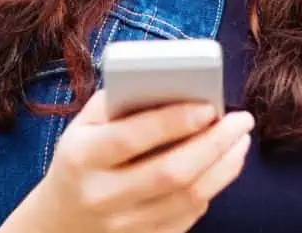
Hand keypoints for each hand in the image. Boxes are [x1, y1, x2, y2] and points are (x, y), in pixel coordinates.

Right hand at [1, 90, 253, 232]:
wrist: (60, 222)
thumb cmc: (81, 160)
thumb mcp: (83, 127)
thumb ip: (120, 100)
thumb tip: (175, 82)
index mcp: (81, 158)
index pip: (131, 138)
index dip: (173, 121)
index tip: (209, 106)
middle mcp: (102, 196)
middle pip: (170, 173)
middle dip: (214, 144)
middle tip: (242, 121)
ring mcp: (124, 225)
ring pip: (188, 198)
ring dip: (224, 167)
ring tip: (240, 140)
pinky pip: (189, 216)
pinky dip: (212, 188)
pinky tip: (223, 165)